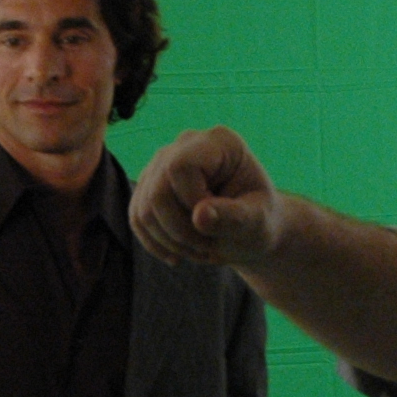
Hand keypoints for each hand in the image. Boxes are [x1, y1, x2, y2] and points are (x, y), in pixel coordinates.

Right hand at [131, 127, 283, 268]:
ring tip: (200, 250)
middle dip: (181, 230)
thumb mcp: (257, 222)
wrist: (249, 229)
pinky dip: (156, 243)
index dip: (192, 201)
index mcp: (220, 142)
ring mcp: (162, 163)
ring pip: (144, 209)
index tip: (217, 222)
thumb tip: (199, 216)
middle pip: (158, 191)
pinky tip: (178, 254)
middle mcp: (185, 144)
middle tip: (209, 247)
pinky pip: (137, 218)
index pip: (180, 167)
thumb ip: (233, 217)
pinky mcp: (149, 186)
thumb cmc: (259, 221)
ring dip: (171, 241)